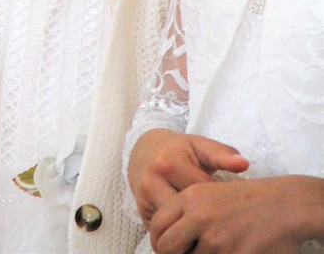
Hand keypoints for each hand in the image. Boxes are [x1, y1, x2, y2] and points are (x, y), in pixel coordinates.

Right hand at [128, 130, 248, 227]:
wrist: (144, 151)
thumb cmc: (179, 150)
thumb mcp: (198, 146)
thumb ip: (221, 154)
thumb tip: (244, 164)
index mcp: (170, 163)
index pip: (202, 193)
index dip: (220, 202)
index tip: (232, 206)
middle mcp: (153, 180)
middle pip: (187, 213)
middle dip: (207, 221)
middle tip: (224, 224)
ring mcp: (144, 198)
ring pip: (174, 227)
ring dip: (193, 232)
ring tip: (210, 231)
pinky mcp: (141, 212)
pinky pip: (164, 232)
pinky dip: (179, 235)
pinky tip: (193, 235)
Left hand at [149, 174, 323, 253]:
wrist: (285, 204)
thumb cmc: (248, 199)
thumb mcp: (211, 193)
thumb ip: (186, 212)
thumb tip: (164, 238)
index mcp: (191, 197)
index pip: (157, 225)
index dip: (159, 241)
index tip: (167, 247)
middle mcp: (200, 217)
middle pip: (166, 248)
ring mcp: (217, 240)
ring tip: (213, 247)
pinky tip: (229, 250)